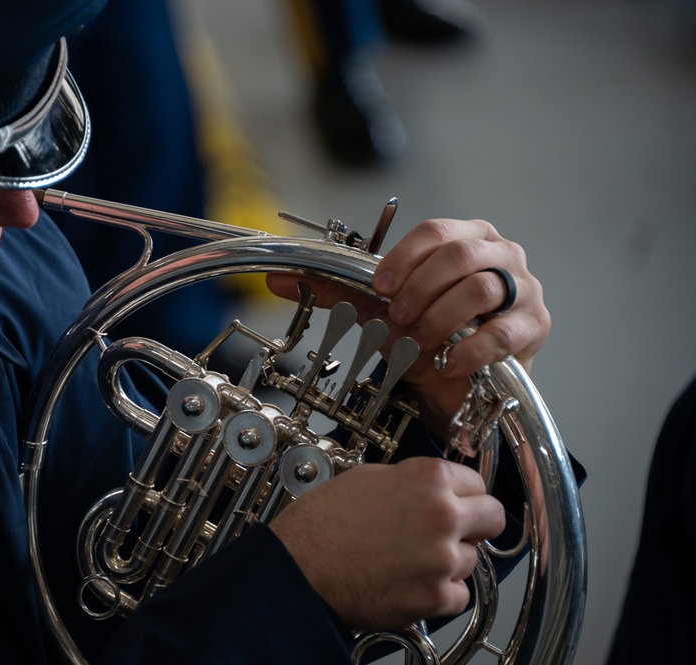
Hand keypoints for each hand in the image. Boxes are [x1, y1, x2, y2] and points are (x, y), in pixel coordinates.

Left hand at [267, 218, 550, 435]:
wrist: (455, 378)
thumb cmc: (426, 331)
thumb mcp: (376, 306)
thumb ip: (333, 289)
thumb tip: (276, 279)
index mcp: (466, 236)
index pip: (436, 230)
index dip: (403, 258)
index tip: (379, 287)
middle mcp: (500, 254)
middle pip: (462, 254)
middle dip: (421, 288)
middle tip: (397, 316)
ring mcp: (524, 289)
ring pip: (483, 289)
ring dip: (441, 318)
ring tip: (418, 341)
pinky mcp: (535, 327)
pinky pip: (503, 332)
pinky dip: (469, 349)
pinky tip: (447, 362)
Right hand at [269, 456, 505, 629]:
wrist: (299, 568)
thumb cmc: (321, 524)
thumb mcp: (368, 478)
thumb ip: (412, 482)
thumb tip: (433, 489)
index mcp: (428, 479)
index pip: (477, 482)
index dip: (464, 494)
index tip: (458, 503)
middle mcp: (443, 515)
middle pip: (493, 518)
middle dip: (476, 525)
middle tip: (452, 532)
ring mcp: (442, 558)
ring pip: (472, 560)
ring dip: (449, 561)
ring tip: (409, 560)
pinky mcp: (435, 597)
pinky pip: (459, 596)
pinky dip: (439, 593)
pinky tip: (410, 583)